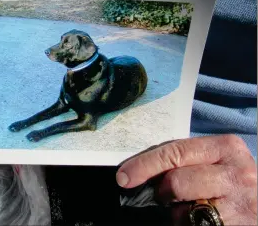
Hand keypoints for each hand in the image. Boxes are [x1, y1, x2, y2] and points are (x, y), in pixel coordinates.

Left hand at [116, 134, 256, 225]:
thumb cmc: (231, 180)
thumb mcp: (214, 161)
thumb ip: (185, 160)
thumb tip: (141, 169)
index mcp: (227, 147)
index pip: (175, 152)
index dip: (144, 164)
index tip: (124, 176)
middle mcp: (238, 173)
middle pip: (176, 181)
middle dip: (161, 191)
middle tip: (161, 195)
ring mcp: (242, 204)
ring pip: (184, 211)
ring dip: (178, 212)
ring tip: (193, 208)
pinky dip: (189, 225)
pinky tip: (202, 220)